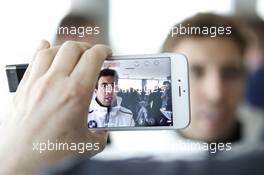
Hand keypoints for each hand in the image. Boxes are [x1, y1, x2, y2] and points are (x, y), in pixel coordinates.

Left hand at [0, 40, 111, 174]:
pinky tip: (46, 49)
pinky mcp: (24, 87)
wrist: (18, 162)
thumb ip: (101, 135)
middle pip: (73, 48)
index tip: (106, 53)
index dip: (103, 50)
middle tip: (93, 54)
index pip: (93, 58)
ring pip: (53, 49)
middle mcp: (55, 83)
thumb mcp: (86, 145)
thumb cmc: (47, 154)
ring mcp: (37, 83)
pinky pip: (33, 59)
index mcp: (75, 94)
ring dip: (67, 48)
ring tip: (73, 54)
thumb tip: (102, 132)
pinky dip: (43, 50)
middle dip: (87, 48)